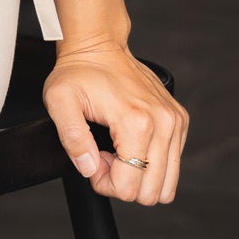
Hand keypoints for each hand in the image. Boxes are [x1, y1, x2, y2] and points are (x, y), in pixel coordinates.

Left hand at [42, 37, 188, 204]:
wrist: (100, 46)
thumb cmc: (79, 72)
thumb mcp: (59, 101)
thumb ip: (72, 138)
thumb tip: (89, 167)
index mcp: (136, 121)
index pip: (127, 187)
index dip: (103, 181)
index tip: (92, 157)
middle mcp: (163, 123)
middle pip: (150, 192)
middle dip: (122, 182)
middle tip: (104, 155)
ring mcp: (175, 121)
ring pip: (166, 185)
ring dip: (138, 176)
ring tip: (118, 151)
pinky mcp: (179, 120)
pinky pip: (172, 166)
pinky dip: (151, 163)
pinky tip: (130, 142)